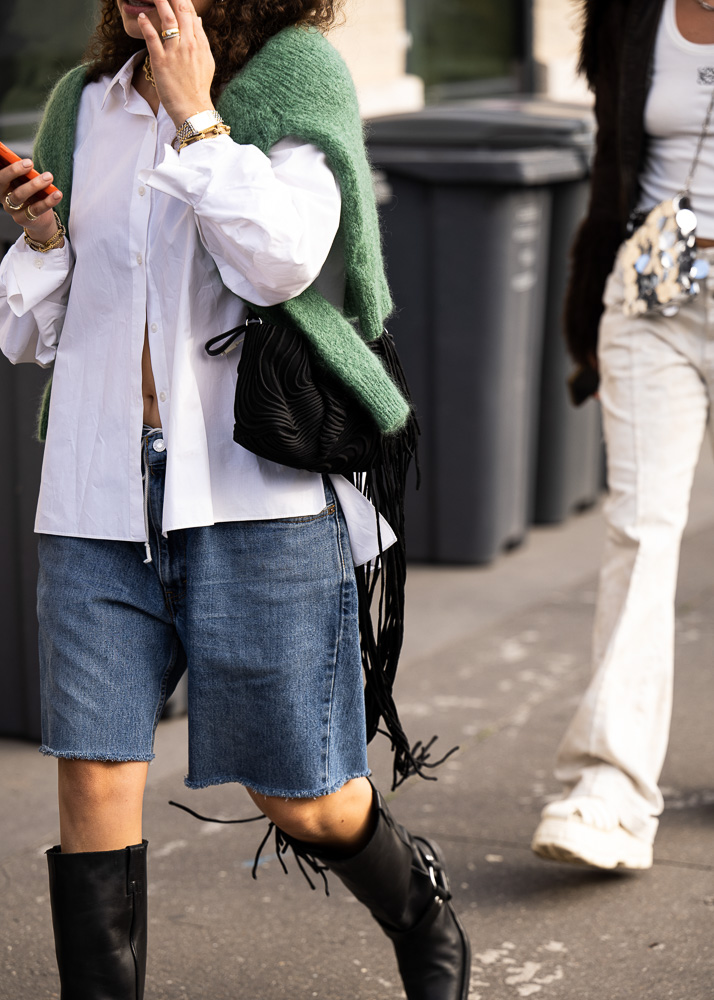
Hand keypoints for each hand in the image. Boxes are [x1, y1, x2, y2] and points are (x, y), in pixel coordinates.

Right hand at [1, 159, 62, 242]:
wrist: (39, 220)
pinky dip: (48, 201)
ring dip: (35, 184)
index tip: (11, 155)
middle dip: (15, 170)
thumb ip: (24, 173)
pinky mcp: (23, 219)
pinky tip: (57, 194)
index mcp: (1, 184)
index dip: (3, 165)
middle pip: (3, 181)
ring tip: (49, 177)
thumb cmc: (32, 194)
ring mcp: (11, 209)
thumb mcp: (25, 182)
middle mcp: (2, 196)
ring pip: (19, 195)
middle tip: (30, 163)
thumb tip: (27, 162)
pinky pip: (36, 209)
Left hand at [137, 0, 215, 126]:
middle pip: (181, 10)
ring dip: (159, 2)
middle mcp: (188, 44)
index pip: (191, 13)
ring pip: (167, 20)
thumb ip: (202, 39)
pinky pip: (152, 38)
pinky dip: (146, 26)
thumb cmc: (199, 88)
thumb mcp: (207, 61)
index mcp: (199, 43)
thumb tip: (198, 20)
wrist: (193, 109)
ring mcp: (175, 52)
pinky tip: (142, 17)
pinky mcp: (161, 62)